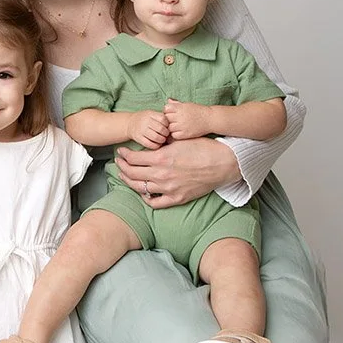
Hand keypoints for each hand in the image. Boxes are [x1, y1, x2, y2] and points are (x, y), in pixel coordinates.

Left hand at [114, 137, 240, 208]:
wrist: (223, 163)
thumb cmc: (203, 147)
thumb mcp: (179, 140)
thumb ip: (162, 143)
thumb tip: (150, 142)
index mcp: (161, 157)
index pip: (133, 158)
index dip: (124, 154)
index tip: (121, 152)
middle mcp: (162, 174)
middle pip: (132, 173)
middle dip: (122, 167)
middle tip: (119, 162)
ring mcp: (168, 188)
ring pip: (140, 188)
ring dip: (129, 181)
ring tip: (125, 175)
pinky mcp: (177, 198)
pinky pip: (155, 202)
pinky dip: (146, 197)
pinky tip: (144, 191)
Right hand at [128, 110, 169, 148]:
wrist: (130, 123)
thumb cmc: (145, 119)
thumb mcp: (152, 114)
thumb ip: (161, 117)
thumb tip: (174, 125)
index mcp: (150, 114)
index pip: (163, 119)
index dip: (167, 124)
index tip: (167, 127)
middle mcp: (145, 121)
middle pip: (160, 129)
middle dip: (166, 133)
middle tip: (166, 135)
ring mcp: (141, 130)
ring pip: (156, 137)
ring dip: (162, 140)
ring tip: (162, 139)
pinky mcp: (138, 138)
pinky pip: (150, 144)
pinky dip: (155, 145)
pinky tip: (157, 144)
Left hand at [164, 99, 213, 139]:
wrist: (210, 119)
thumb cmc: (199, 111)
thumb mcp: (188, 104)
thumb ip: (177, 103)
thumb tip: (168, 100)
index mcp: (181, 107)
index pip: (166, 108)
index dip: (167, 111)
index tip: (171, 113)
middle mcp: (181, 116)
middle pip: (166, 118)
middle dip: (168, 119)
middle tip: (173, 121)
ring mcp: (183, 126)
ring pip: (169, 128)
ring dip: (171, 127)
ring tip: (177, 126)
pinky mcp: (186, 134)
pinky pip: (174, 135)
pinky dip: (175, 134)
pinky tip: (180, 131)